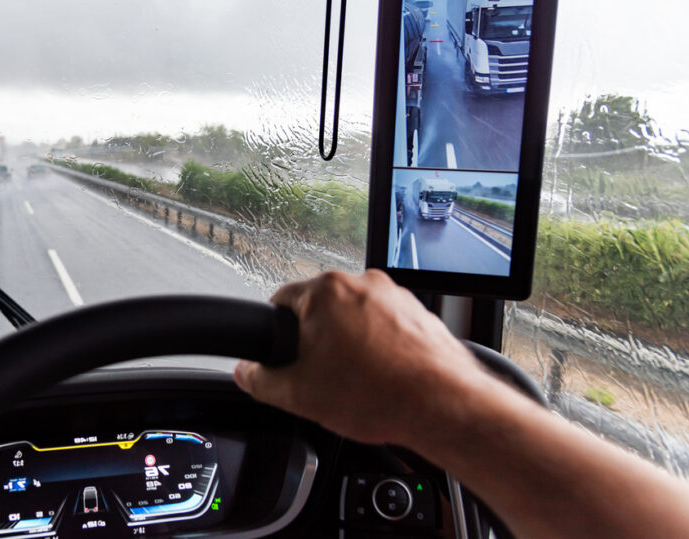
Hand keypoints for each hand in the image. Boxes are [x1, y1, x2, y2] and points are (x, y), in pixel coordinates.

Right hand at [235, 270, 485, 447]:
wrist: (442, 405)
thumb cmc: (378, 394)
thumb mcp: (297, 396)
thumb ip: (259, 380)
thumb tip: (247, 372)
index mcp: (325, 291)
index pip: (280, 302)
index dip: (277, 335)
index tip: (286, 357)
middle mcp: (361, 282)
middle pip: (321, 311)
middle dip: (318, 342)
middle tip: (324, 378)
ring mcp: (394, 295)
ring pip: (355, 319)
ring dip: (351, 344)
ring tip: (359, 382)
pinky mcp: (418, 313)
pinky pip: (386, 327)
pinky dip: (381, 348)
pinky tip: (383, 378)